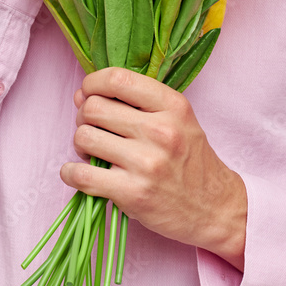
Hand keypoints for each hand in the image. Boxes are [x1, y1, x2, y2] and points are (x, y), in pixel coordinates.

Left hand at [60, 68, 246, 269]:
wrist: (214, 207)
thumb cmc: (190, 159)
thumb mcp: (177, 118)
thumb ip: (135, 102)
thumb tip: (82, 94)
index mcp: (172, 105)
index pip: (117, 79)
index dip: (92, 83)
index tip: (89, 92)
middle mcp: (160, 131)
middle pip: (94, 107)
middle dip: (84, 116)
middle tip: (94, 128)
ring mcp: (146, 163)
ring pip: (84, 137)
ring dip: (80, 144)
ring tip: (93, 152)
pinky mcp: (133, 193)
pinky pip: (81, 175)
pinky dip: (70, 173)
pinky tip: (78, 173)